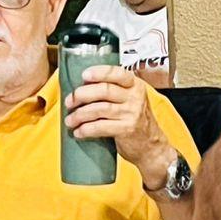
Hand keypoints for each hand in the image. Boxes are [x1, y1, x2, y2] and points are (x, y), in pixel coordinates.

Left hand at [65, 65, 171, 187]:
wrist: (150, 146)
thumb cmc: (135, 121)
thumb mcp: (130, 100)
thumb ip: (113, 92)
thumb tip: (81, 88)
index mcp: (135, 85)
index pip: (117, 73)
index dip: (99, 73)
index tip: (83, 76)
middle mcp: (135, 97)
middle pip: (104, 90)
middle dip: (82, 95)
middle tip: (70, 102)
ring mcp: (132, 113)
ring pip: (99, 109)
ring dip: (80, 114)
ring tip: (70, 120)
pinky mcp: (127, 129)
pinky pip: (101, 127)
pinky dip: (86, 129)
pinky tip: (79, 132)